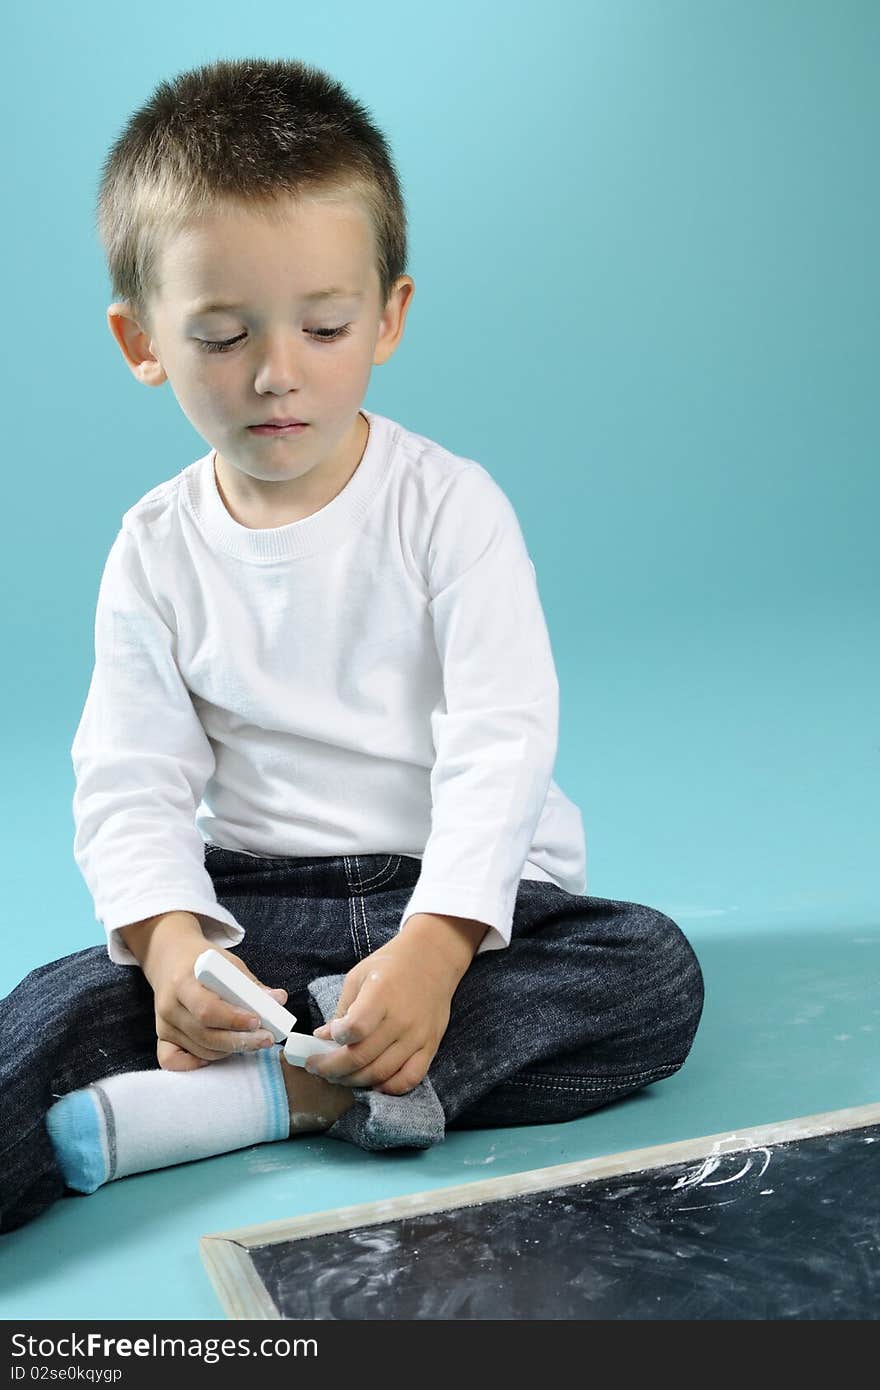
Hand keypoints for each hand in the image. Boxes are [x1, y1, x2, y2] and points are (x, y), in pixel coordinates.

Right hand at [131, 916, 288, 1070]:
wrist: (170, 959)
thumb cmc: (202, 960)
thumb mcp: (226, 963)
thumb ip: (250, 984)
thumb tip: (278, 1000)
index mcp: (183, 981)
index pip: (207, 1009)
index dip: (234, 1020)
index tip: (257, 1021)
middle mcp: (169, 1006)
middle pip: (205, 1035)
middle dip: (239, 1041)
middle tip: (265, 1039)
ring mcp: (163, 1024)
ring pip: (199, 1049)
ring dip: (229, 1050)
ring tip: (251, 1041)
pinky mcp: (162, 1036)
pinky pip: (172, 1060)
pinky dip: (195, 1064)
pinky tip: (217, 1055)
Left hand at [305, 913, 486, 1094]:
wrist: (434, 958)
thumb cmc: (391, 964)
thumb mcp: (359, 976)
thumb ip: (342, 1008)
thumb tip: (323, 1037)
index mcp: (381, 994)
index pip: (356, 1029)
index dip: (336, 1038)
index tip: (325, 1037)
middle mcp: (401, 1019)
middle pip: (362, 1057)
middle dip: (332, 1069)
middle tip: (318, 1068)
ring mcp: (418, 1036)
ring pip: (381, 1073)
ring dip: (353, 1081)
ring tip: (338, 1076)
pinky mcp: (431, 1046)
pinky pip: (409, 1079)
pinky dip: (388, 1088)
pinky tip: (373, 1082)